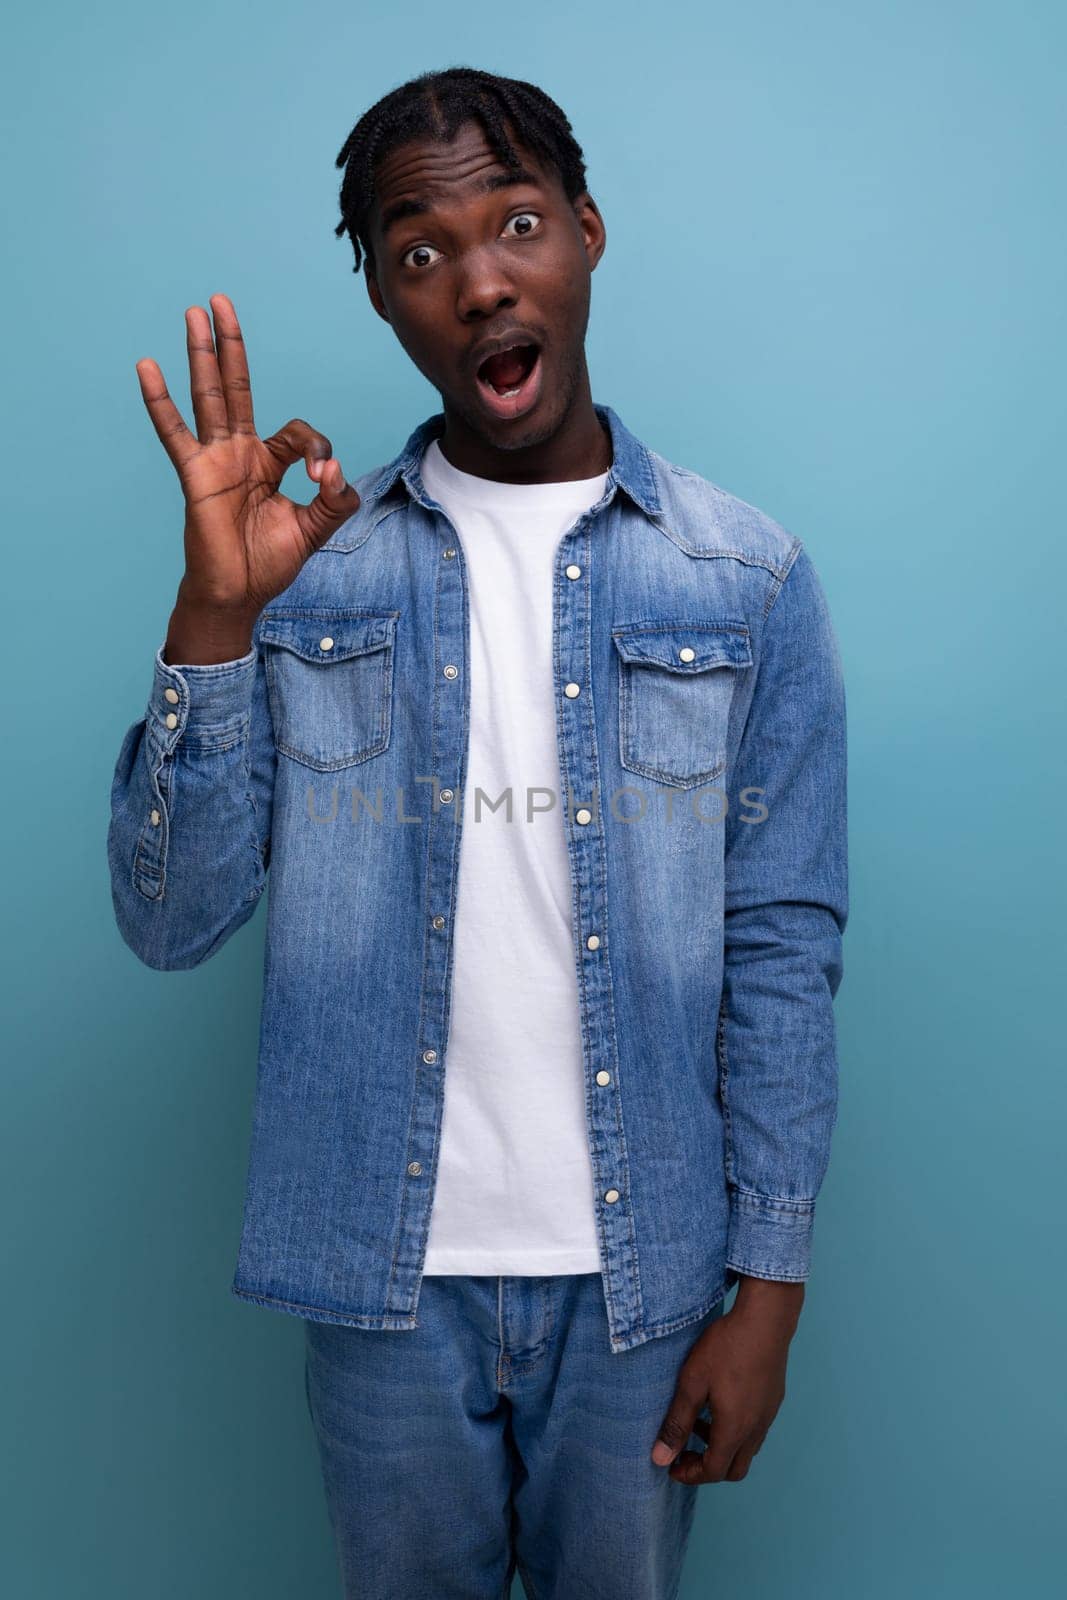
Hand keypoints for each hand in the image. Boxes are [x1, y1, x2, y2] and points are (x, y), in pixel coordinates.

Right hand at [135, 293, 360, 626]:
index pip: (298, 432)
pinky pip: (175, 432)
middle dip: (232, 345)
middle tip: (221, 301)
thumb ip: (336, 499)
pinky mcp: (196, 474)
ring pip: (209, 397)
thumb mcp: (316, 528)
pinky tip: (147, 366)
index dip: (317, 447)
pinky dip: (160, 401)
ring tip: (195, 313)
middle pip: (236, 387)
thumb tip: (334, 468)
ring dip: (203, 354)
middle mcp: (241, 452)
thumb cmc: (270, 563)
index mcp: (270, 462)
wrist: (239, 593)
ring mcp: (216, 459)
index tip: (324, 476)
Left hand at [651, 1279, 803, 1483]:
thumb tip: (660, 1459)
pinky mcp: (773, 1400)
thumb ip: (676, 1423)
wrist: (765, 1320)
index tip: (672, 1466)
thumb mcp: (692, 1383)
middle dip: (707, 1468)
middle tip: (684, 1452)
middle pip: (734, 1469)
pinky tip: (720, 1403)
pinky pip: (755, 1430)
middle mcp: (756, 1429)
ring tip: (698, 1422)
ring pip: (746, 1450)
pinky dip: (735, 1431)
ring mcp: (768, 1415)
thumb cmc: (726, 1348)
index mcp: (735, 1430)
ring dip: (721, 1447)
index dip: (690, 1475)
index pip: (714, 1471)